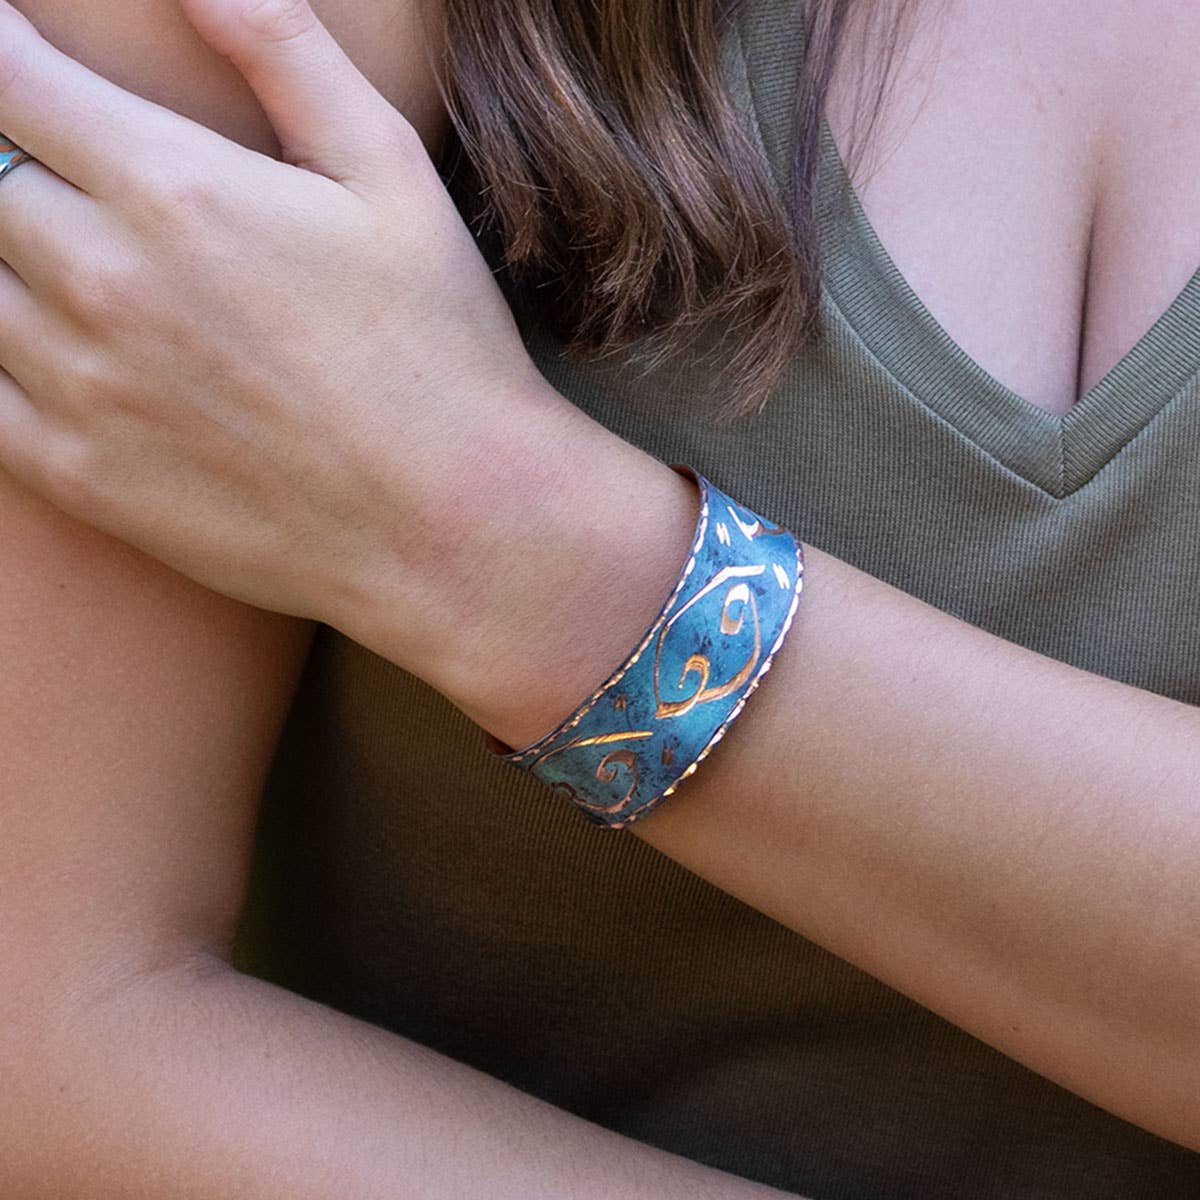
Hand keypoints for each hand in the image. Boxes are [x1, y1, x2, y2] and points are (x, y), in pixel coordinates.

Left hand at [0, 0, 573, 674]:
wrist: (450, 526)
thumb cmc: (439, 350)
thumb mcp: (393, 176)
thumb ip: (287, 53)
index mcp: (176, 189)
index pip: (5, 76)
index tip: (4, 53)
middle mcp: (105, 280)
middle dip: (6, 156)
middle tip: (57, 171)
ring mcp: (82, 386)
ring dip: (5, 256)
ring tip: (73, 261)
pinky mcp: (80, 476)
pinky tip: (46, 344)